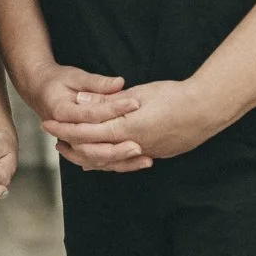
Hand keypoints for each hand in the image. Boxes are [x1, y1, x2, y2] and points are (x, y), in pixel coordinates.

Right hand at [22, 63, 149, 172]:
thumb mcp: (76, 76)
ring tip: (145, 160)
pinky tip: (135, 164)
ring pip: (96, 160)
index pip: (92, 114)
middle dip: (117, 149)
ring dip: (120, 162)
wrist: (40, 91)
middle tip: (139, 146)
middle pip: (92, 147)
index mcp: (62, 112)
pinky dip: (115, 164)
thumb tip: (119, 83)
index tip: (136, 104)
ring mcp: (71, 143)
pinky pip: (97, 161)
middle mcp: (64, 133)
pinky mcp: (78, 148)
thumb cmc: (58, 81)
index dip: (115, 108)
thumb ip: (97, 83)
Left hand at [41, 77, 225, 166]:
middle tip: (54, 141)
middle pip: (93, 151)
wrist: (208, 110)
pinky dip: (107, 162)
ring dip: (87, 157)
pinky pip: (123, 163)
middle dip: (72, 146)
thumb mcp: (140, 92)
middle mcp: (134, 145)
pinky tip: (101, 160)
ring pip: (108, 162)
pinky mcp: (155, 154)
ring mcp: (145, 153)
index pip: (87, 131)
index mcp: (127, 127)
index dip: (65, 128)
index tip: (48, 124)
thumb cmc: (175, 95)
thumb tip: (81, 102)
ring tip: (72, 152)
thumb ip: (109, 100)